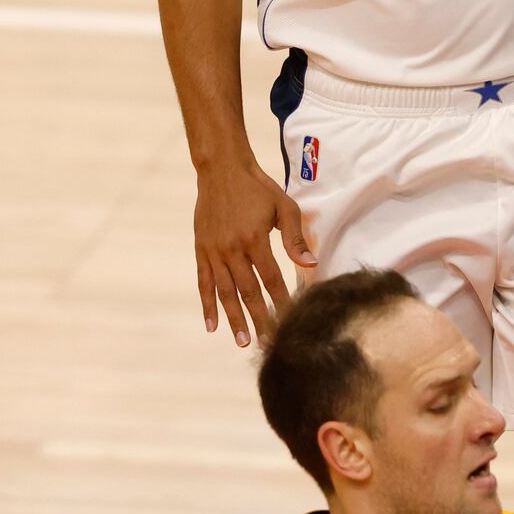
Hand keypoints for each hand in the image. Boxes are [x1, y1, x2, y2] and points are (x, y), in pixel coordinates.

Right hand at [194, 158, 315, 346]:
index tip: (290, 320)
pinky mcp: (201, 250)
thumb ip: (295, 238)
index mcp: (254, 239)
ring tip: (243, 341)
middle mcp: (232, 249)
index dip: (281, 301)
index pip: (271, 279)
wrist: (223, 170)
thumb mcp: (284, 206)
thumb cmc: (259, 188)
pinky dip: (208, 305)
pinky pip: (203, 283)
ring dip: (234, 319)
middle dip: (259, 319)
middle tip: (268, 343)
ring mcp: (214, 251)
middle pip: (248, 292)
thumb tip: (312, 265)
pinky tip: (213, 325)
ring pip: (225, 293)